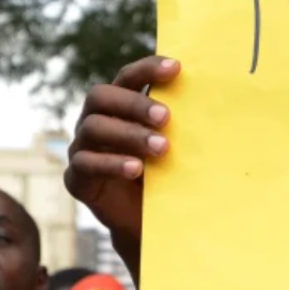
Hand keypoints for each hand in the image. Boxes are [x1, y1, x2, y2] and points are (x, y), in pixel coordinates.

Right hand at [66, 56, 179, 252]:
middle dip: (134, 103)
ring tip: (162, 148)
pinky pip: (85, 164)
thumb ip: (179, 124)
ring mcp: (81, 147)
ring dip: (129, 134)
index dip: (148, 69)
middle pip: (101, 96)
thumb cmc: (161, 175)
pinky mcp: (76, 177)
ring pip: (93, 128)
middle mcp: (94, 120)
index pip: (127, 77)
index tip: (177, 68)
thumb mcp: (171, 146)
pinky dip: (112, 164)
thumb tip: (212, 99)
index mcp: (118, 106)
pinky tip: (136, 169)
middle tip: (166, 117)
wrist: (144, 221)